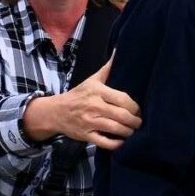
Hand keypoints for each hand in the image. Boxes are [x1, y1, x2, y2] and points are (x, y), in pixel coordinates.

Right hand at [24, 54, 140, 148]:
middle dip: (135, 121)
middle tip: (139, 123)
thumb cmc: (78, 95)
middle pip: (122, 115)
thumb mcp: (91, 80)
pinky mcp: (86, 135)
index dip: (135, 107)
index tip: (138, 110)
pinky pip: (105, 142)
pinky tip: (122, 141)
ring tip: (132, 131)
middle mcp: (94, 106)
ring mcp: (89, 122)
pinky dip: (116, 144)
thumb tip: (118, 51)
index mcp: (97, 91)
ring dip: (128, 132)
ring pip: (116, 129)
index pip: (123, 99)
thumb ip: (107, 69)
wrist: (56, 111)